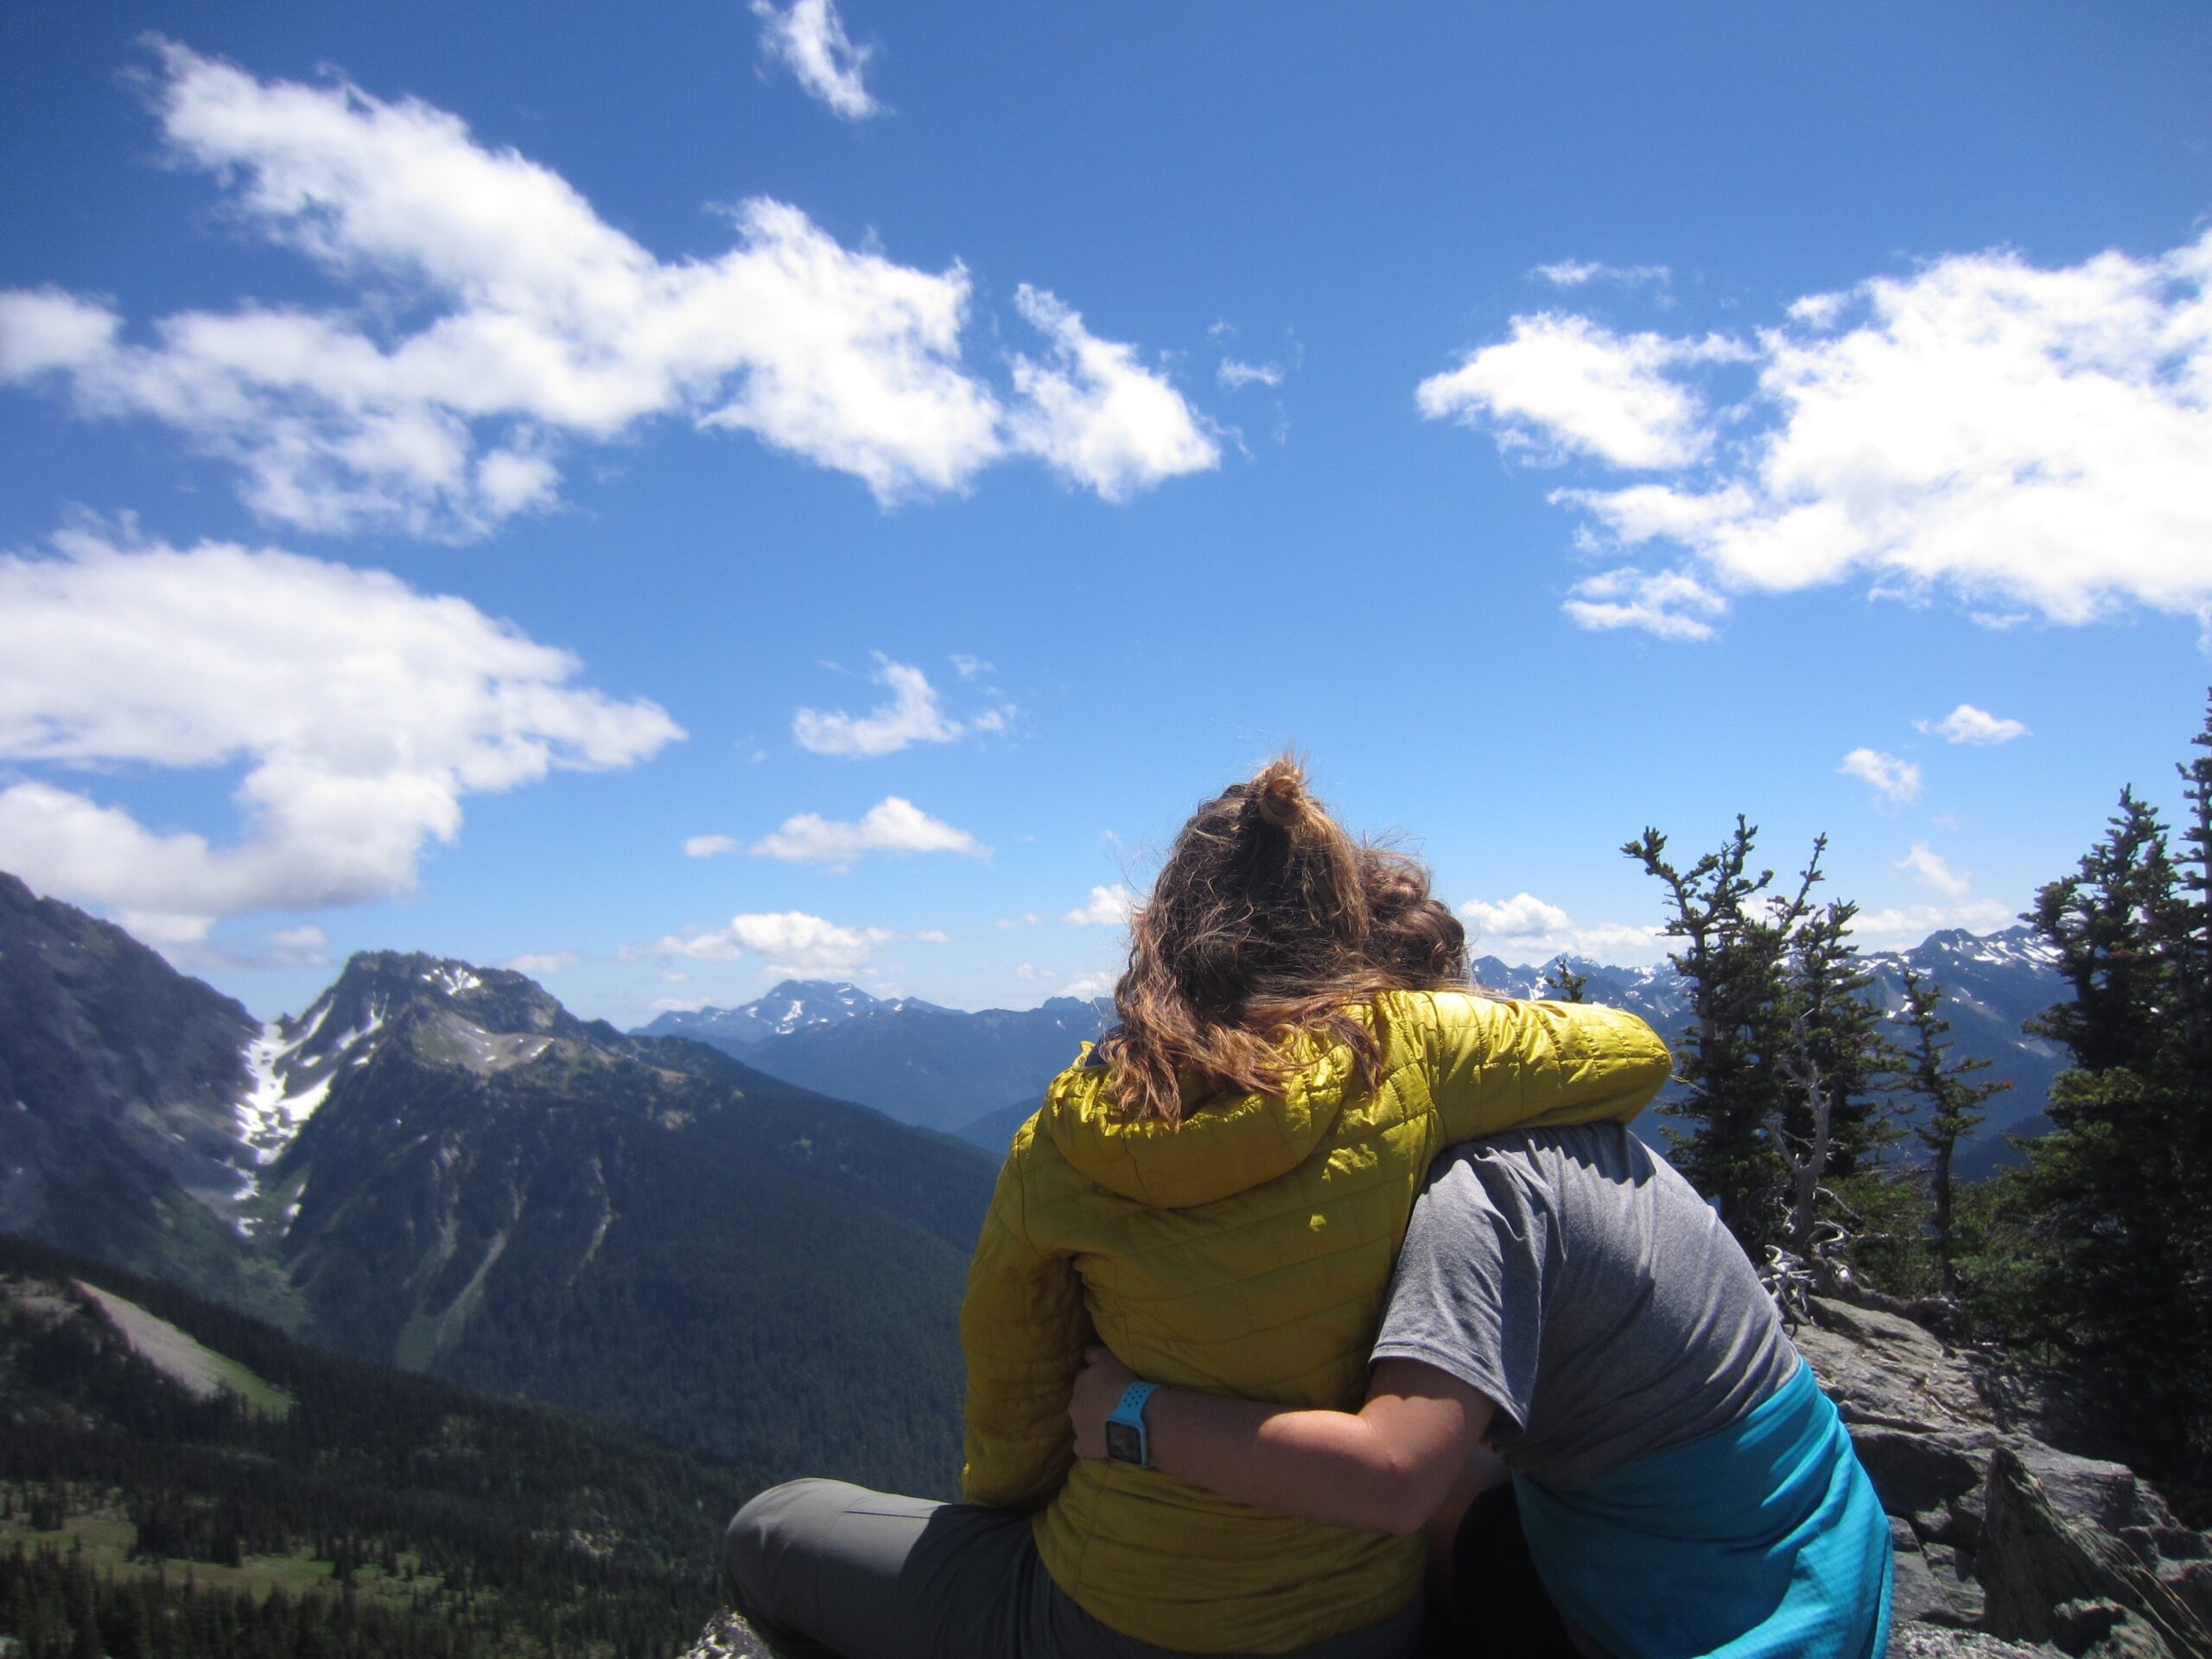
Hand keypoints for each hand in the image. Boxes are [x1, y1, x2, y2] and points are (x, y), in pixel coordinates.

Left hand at [1068, 1345, 1140, 1460]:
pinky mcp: (1084, 1447)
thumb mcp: (1111, 1358)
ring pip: (1081, 1423)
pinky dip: (1089, 1445)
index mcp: (1081, 1382)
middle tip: (1111, 1405)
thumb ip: (1095, 1354)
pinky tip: (1102, 1444)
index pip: (1084, 1378)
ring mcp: (1078, 1427)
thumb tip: (1085, 1354)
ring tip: (1111, 1425)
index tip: (1108, 1385)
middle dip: (1091, 1402)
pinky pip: (1082, 1447)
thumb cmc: (1125, 1385)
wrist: (1135, 1418)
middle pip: (1081, 1401)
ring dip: (1092, 1422)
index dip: (1096, 1381)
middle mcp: (1074, 1403)